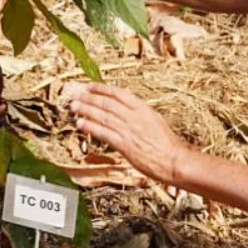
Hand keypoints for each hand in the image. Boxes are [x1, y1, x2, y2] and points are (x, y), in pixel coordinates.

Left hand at [68, 83, 193, 186]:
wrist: (173, 160)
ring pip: (102, 116)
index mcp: (142, 108)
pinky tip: (80, 124)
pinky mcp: (124, 144)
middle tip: (76, 95)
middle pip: (107, 103)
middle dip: (89, 98)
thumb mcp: (154, 119)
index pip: (118, 93)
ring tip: (74, 107)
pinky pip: (103, 133)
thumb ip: (138, 109)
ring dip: (86, 110)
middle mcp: (134, 116)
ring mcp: (128, 130)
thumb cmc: (166, 143)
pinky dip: (91, 127)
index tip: (89, 86)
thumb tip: (125, 98)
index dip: (101, 88)